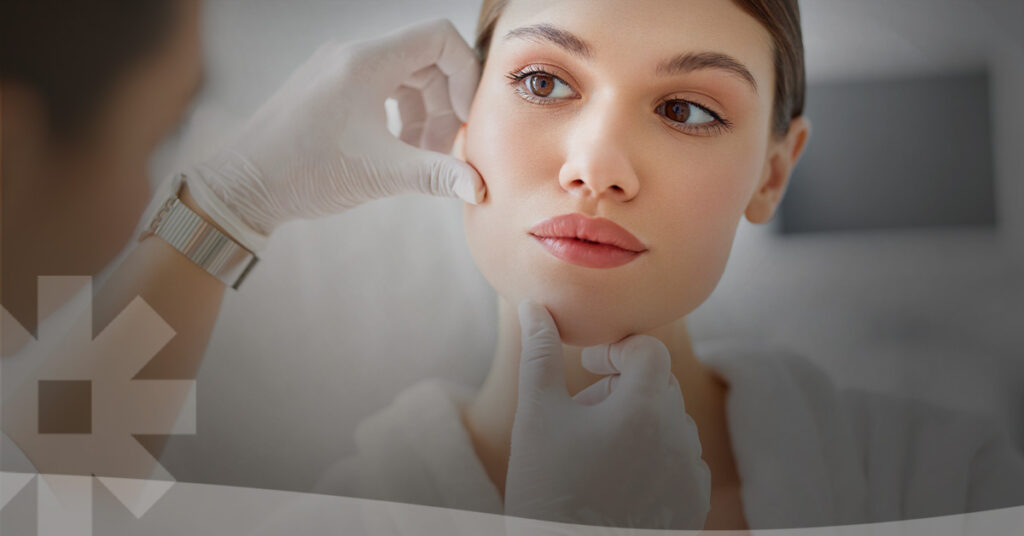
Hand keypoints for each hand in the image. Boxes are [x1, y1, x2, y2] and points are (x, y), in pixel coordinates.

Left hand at [184, 18, 484, 250]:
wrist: (241, 186)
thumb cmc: (303, 172)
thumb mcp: (380, 174)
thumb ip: (435, 175)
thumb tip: (478, 187)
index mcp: (365, 62)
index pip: (439, 37)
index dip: (465, 74)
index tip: (464, 119)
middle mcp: (350, 56)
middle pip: (425, 60)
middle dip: (443, 105)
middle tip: (441, 152)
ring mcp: (336, 70)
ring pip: (404, 76)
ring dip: (423, 114)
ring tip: (418, 157)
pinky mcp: (327, 88)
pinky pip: (379, 87)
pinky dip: (399, 116)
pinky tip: (394, 151)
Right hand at [504, 301, 710, 529]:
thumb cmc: (547, 486)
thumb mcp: (537, 414)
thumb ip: (540, 353)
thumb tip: (535, 306)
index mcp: (645, 408)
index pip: (648, 349)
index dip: (616, 350)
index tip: (589, 366)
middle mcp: (679, 437)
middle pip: (658, 385)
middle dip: (621, 387)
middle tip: (582, 414)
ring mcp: (690, 473)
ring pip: (670, 423)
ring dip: (638, 423)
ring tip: (596, 452)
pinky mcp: (694, 503)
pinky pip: (682, 461)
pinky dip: (655, 459)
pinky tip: (619, 480)